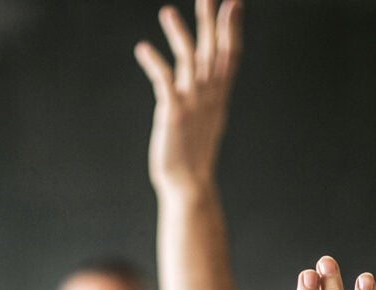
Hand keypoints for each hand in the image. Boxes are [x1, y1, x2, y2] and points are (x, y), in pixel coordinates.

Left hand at [135, 0, 241, 193]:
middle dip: (211, 21)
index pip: (230, 55)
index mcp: (218, 97)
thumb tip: (202, 82)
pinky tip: (142, 49)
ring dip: (179, 34)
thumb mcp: (205, 121)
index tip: (233, 3)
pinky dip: (154, 62)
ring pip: (189, 60)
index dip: (231, 28)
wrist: (189, 185)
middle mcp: (209, 96)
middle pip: (213, 51)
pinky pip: (164, 81)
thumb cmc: (193, 157)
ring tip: (166, 12)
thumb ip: (205, 97)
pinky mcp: (174, 113)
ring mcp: (193, 103)